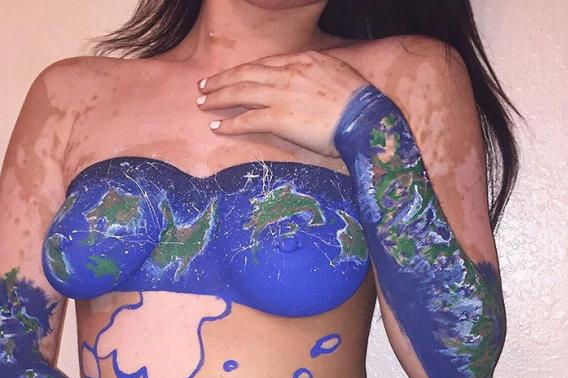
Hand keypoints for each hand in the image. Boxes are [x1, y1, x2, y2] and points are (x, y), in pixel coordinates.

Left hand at [194, 50, 369, 157]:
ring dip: (218, 97)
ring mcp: (282, 95)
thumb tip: (311, 83)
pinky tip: (217, 126)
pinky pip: (247, 119)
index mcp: (304, 60)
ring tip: (202, 102)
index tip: (233, 75)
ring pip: (241, 92)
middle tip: (205, 86)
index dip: (246, 70)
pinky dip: (229, 123)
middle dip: (223, 79)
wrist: (365, 119)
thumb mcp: (339, 77)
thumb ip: (319, 76)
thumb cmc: (359, 104)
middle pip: (247, 73)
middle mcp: (289, 73)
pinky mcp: (279, 118)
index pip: (267, 63)